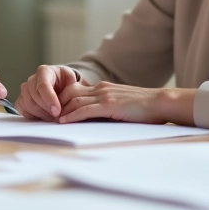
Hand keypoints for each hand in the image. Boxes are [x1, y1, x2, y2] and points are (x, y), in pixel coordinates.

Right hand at [16, 65, 81, 120]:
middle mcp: (32, 79)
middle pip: (34, 95)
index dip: (49, 99)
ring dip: (40, 114)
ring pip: (27, 103)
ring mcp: (25, 89)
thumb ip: (71, 91)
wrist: (61, 86)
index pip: (43, 85)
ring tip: (52, 118)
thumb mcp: (73, 83)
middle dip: (46, 109)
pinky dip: (32, 116)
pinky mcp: (22, 99)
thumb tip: (68, 105)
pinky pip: (22, 109)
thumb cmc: (67, 84)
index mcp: (45, 71)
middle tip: (57, 117)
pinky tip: (43, 117)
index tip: (57, 111)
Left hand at [57, 82, 188, 123]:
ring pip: (74, 101)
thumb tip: (97, 121)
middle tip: (47, 117)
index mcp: (104, 88)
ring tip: (50, 121)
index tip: (54, 111)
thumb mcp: (122, 105)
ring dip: (61, 111)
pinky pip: (85, 109)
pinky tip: (64, 121)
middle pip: (70, 94)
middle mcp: (101, 89)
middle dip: (57, 105)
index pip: (76, 91)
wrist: (161, 102)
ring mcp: (105, 96)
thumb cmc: (146, 108)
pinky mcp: (110, 105)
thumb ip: (109, 109)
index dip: (63, 101)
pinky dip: (72, 115)